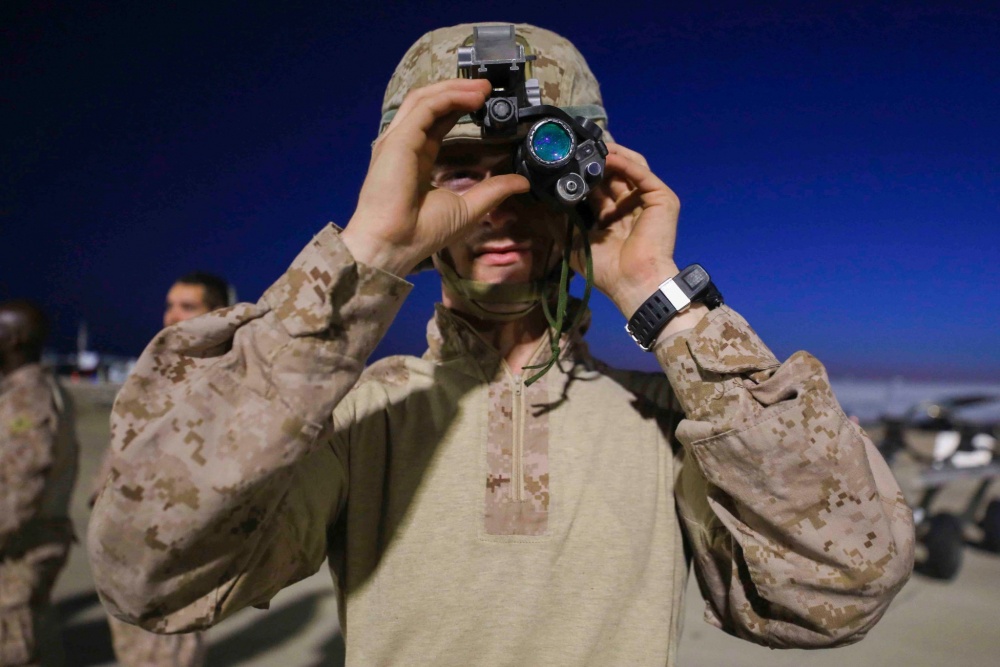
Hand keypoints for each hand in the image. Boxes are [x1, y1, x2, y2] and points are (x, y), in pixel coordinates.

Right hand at [341, 79, 529, 276]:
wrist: (394, 244)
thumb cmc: (422, 232)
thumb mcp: (468, 207)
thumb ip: (493, 190)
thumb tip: (522, 182)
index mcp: (417, 159)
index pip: (436, 122)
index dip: (458, 108)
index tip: (484, 101)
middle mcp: (404, 145)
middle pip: (429, 104)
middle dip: (457, 90)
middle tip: (487, 87)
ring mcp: (398, 140)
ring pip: (424, 99)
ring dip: (454, 88)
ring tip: (482, 87)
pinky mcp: (398, 139)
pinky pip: (425, 108)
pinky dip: (449, 97)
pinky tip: (472, 97)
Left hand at [576, 143, 682, 317]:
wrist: (631, 281)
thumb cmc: (607, 269)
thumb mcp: (574, 243)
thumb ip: (561, 222)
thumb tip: (543, 204)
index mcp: (612, 215)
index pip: (599, 186)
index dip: (584, 173)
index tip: (566, 161)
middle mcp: (630, 205)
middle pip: (614, 172)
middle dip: (596, 160)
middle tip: (576, 148)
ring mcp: (647, 200)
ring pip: (630, 167)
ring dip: (611, 155)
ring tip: (591, 148)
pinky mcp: (661, 198)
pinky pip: (642, 173)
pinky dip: (625, 162)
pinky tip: (608, 156)